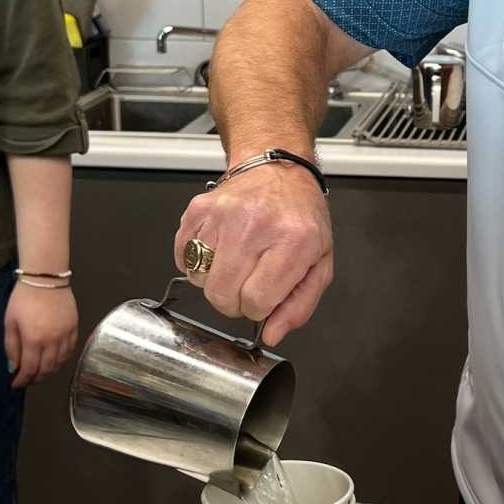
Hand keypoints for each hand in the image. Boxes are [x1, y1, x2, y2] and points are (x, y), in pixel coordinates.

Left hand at [4, 282, 77, 387]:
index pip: (30, 369)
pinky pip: (70, 351)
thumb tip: (14, 367)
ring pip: (59, 362)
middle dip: (36, 379)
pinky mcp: (74, 328)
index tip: (16, 384)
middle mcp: (52, 340)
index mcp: (33, 339)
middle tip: (28, 381)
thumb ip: (11, 347)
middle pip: (46, 369)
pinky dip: (61, 359)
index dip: (23, 380)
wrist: (46, 279)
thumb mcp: (10, 322)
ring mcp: (65, 335)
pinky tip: (54, 360)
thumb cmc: (23, 298)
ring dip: (49, 371)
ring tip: (40, 372)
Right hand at [173, 162, 331, 345]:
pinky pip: (184, 255)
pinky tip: (218, 249)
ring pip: (200, 279)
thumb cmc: (300, 216)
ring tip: (235, 262)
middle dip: (233, 301)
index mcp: (291, 241)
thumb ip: (300, 304)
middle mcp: (255, 225)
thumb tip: (272, 332)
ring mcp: (222, 215)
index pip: (256, 301)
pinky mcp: (199, 209)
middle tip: (247, 283)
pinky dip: (196, 261)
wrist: (278, 170)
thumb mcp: (319, 263)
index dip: (257, 309)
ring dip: (214, 281)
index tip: (263, 297)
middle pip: (221, 295)